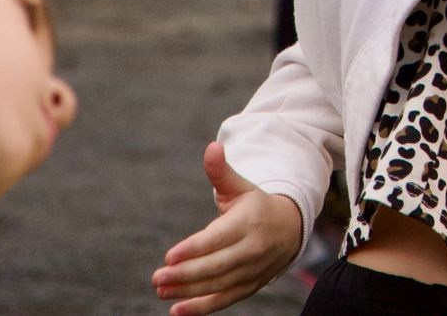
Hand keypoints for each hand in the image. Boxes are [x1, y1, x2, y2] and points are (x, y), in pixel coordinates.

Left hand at [152, 142, 303, 315]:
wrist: (290, 228)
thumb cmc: (255, 205)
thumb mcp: (240, 187)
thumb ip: (221, 171)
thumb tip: (212, 147)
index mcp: (250, 221)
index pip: (219, 238)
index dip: (194, 249)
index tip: (170, 256)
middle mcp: (253, 248)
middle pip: (217, 266)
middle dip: (185, 274)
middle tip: (157, 277)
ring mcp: (253, 270)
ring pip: (218, 285)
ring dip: (188, 291)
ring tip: (161, 290)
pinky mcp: (250, 286)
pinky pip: (225, 300)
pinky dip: (202, 307)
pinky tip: (177, 310)